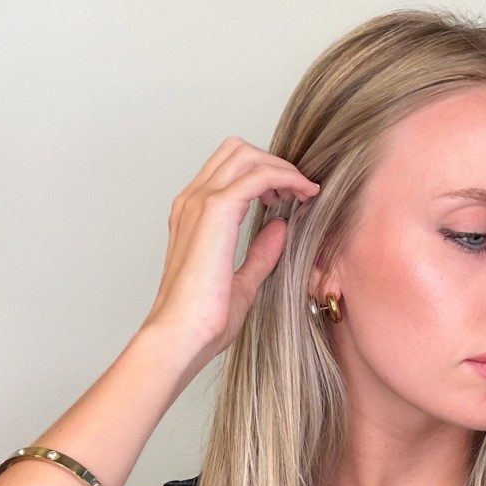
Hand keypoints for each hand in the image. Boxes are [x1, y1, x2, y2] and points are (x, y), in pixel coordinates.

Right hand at [140, 136, 318, 370]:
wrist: (181, 335)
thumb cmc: (202, 319)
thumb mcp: (241, 281)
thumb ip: (260, 253)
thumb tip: (280, 228)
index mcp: (192, 216)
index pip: (228, 170)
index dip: (263, 174)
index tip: (289, 197)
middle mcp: (193, 201)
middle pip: (237, 151)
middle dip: (274, 163)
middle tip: (298, 191)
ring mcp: (201, 202)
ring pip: (246, 154)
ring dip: (282, 168)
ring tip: (304, 192)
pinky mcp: (216, 210)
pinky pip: (258, 174)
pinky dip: (285, 177)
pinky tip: (303, 194)